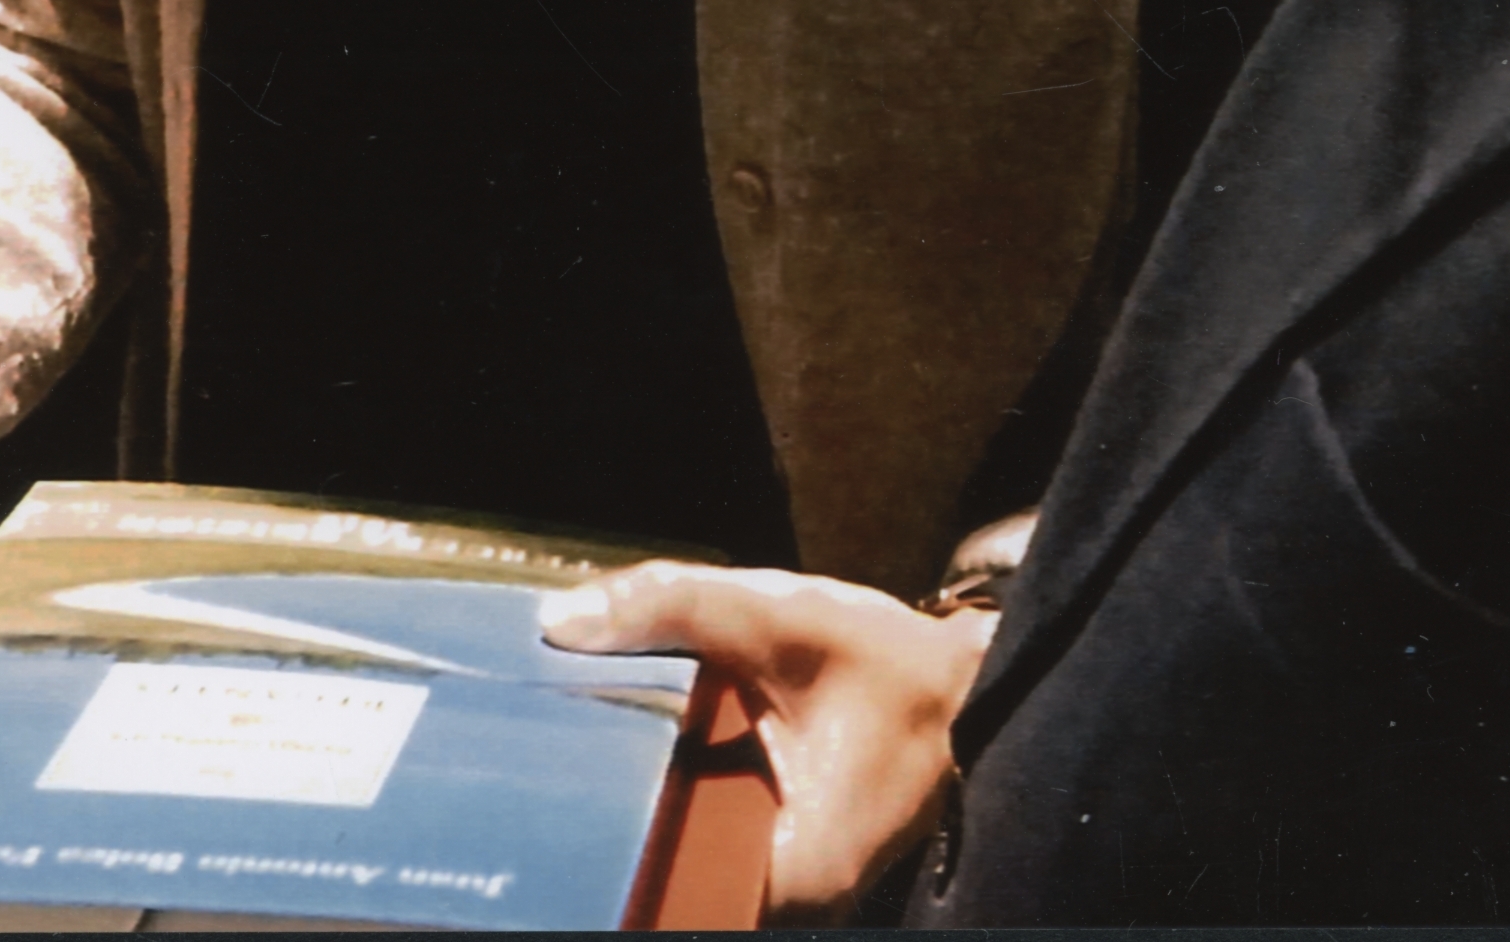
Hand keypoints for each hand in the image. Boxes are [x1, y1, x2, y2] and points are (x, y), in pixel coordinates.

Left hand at [541, 561, 986, 921]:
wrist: (967, 693)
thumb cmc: (890, 666)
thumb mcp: (783, 616)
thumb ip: (674, 605)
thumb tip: (556, 624)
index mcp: (794, 873)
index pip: (665, 889)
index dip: (600, 849)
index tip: (545, 805)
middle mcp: (790, 905)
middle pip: (665, 881)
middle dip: (607, 828)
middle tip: (542, 772)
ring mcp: (787, 893)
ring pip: (684, 868)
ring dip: (638, 817)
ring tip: (570, 765)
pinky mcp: (782, 868)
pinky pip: (703, 849)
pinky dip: (670, 809)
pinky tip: (628, 762)